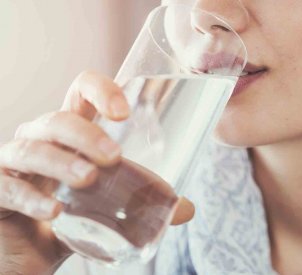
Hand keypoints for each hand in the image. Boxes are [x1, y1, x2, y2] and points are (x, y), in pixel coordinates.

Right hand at [0, 71, 194, 273]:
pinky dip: (30, 197)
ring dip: (62, 162)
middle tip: (113, 157)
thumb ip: (140, 204)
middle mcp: (40, 142)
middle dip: (85, 134)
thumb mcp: (106, 208)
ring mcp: (13, 165)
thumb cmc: (70, 221)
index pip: (80, 94)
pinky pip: (7, 186)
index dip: (100, 90)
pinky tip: (54, 211)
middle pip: (58, 120)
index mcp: (69, 137)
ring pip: (32, 148)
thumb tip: (185, 209)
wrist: (29, 256)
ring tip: (88, 179)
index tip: (124, 111)